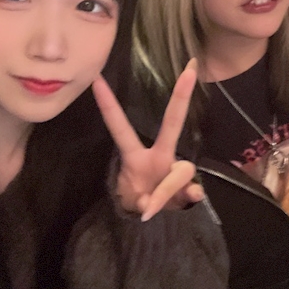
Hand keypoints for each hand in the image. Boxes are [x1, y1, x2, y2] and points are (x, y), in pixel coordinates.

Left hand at [93, 59, 203, 220]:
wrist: (156, 217)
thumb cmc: (140, 199)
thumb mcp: (134, 202)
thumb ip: (145, 201)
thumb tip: (154, 204)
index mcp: (137, 155)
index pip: (121, 127)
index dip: (108, 105)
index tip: (96, 80)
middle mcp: (161, 155)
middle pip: (172, 123)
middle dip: (180, 98)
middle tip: (190, 72)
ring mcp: (177, 169)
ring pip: (180, 173)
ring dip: (164, 194)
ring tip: (148, 211)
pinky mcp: (189, 186)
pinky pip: (192, 190)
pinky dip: (189, 196)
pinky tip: (191, 198)